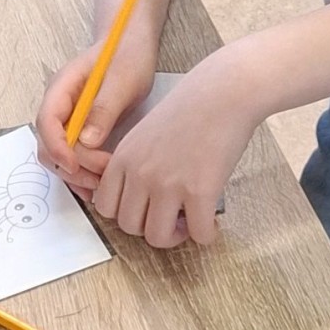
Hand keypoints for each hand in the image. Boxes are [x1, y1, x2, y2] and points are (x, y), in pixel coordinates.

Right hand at [36, 21, 164, 194]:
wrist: (130, 46)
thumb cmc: (126, 56)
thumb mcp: (122, 80)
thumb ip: (104, 109)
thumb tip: (87, 141)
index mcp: (62, 87)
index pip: (46, 120)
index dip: (56, 146)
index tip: (75, 164)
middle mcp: (59, 106)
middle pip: (49, 143)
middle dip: (71, 165)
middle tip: (101, 176)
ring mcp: (67, 119)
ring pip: (59, 155)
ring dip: (76, 174)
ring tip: (102, 185)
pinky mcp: (79, 130)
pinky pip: (73, 156)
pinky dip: (82, 173)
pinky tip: (97, 186)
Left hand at [88, 50, 257, 252]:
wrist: (223, 92)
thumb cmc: (190, 108)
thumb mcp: (145, 133)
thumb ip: (136, 164)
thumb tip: (140, 200)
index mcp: (123, 158)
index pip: (105, 207)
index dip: (127, 214)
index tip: (146, 209)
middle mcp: (139, 173)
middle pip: (129, 226)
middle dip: (151, 227)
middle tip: (172, 217)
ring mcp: (168, 184)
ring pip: (158, 237)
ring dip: (176, 236)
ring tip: (191, 220)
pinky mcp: (200, 191)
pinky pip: (199, 235)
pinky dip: (207, 234)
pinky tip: (213, 221)